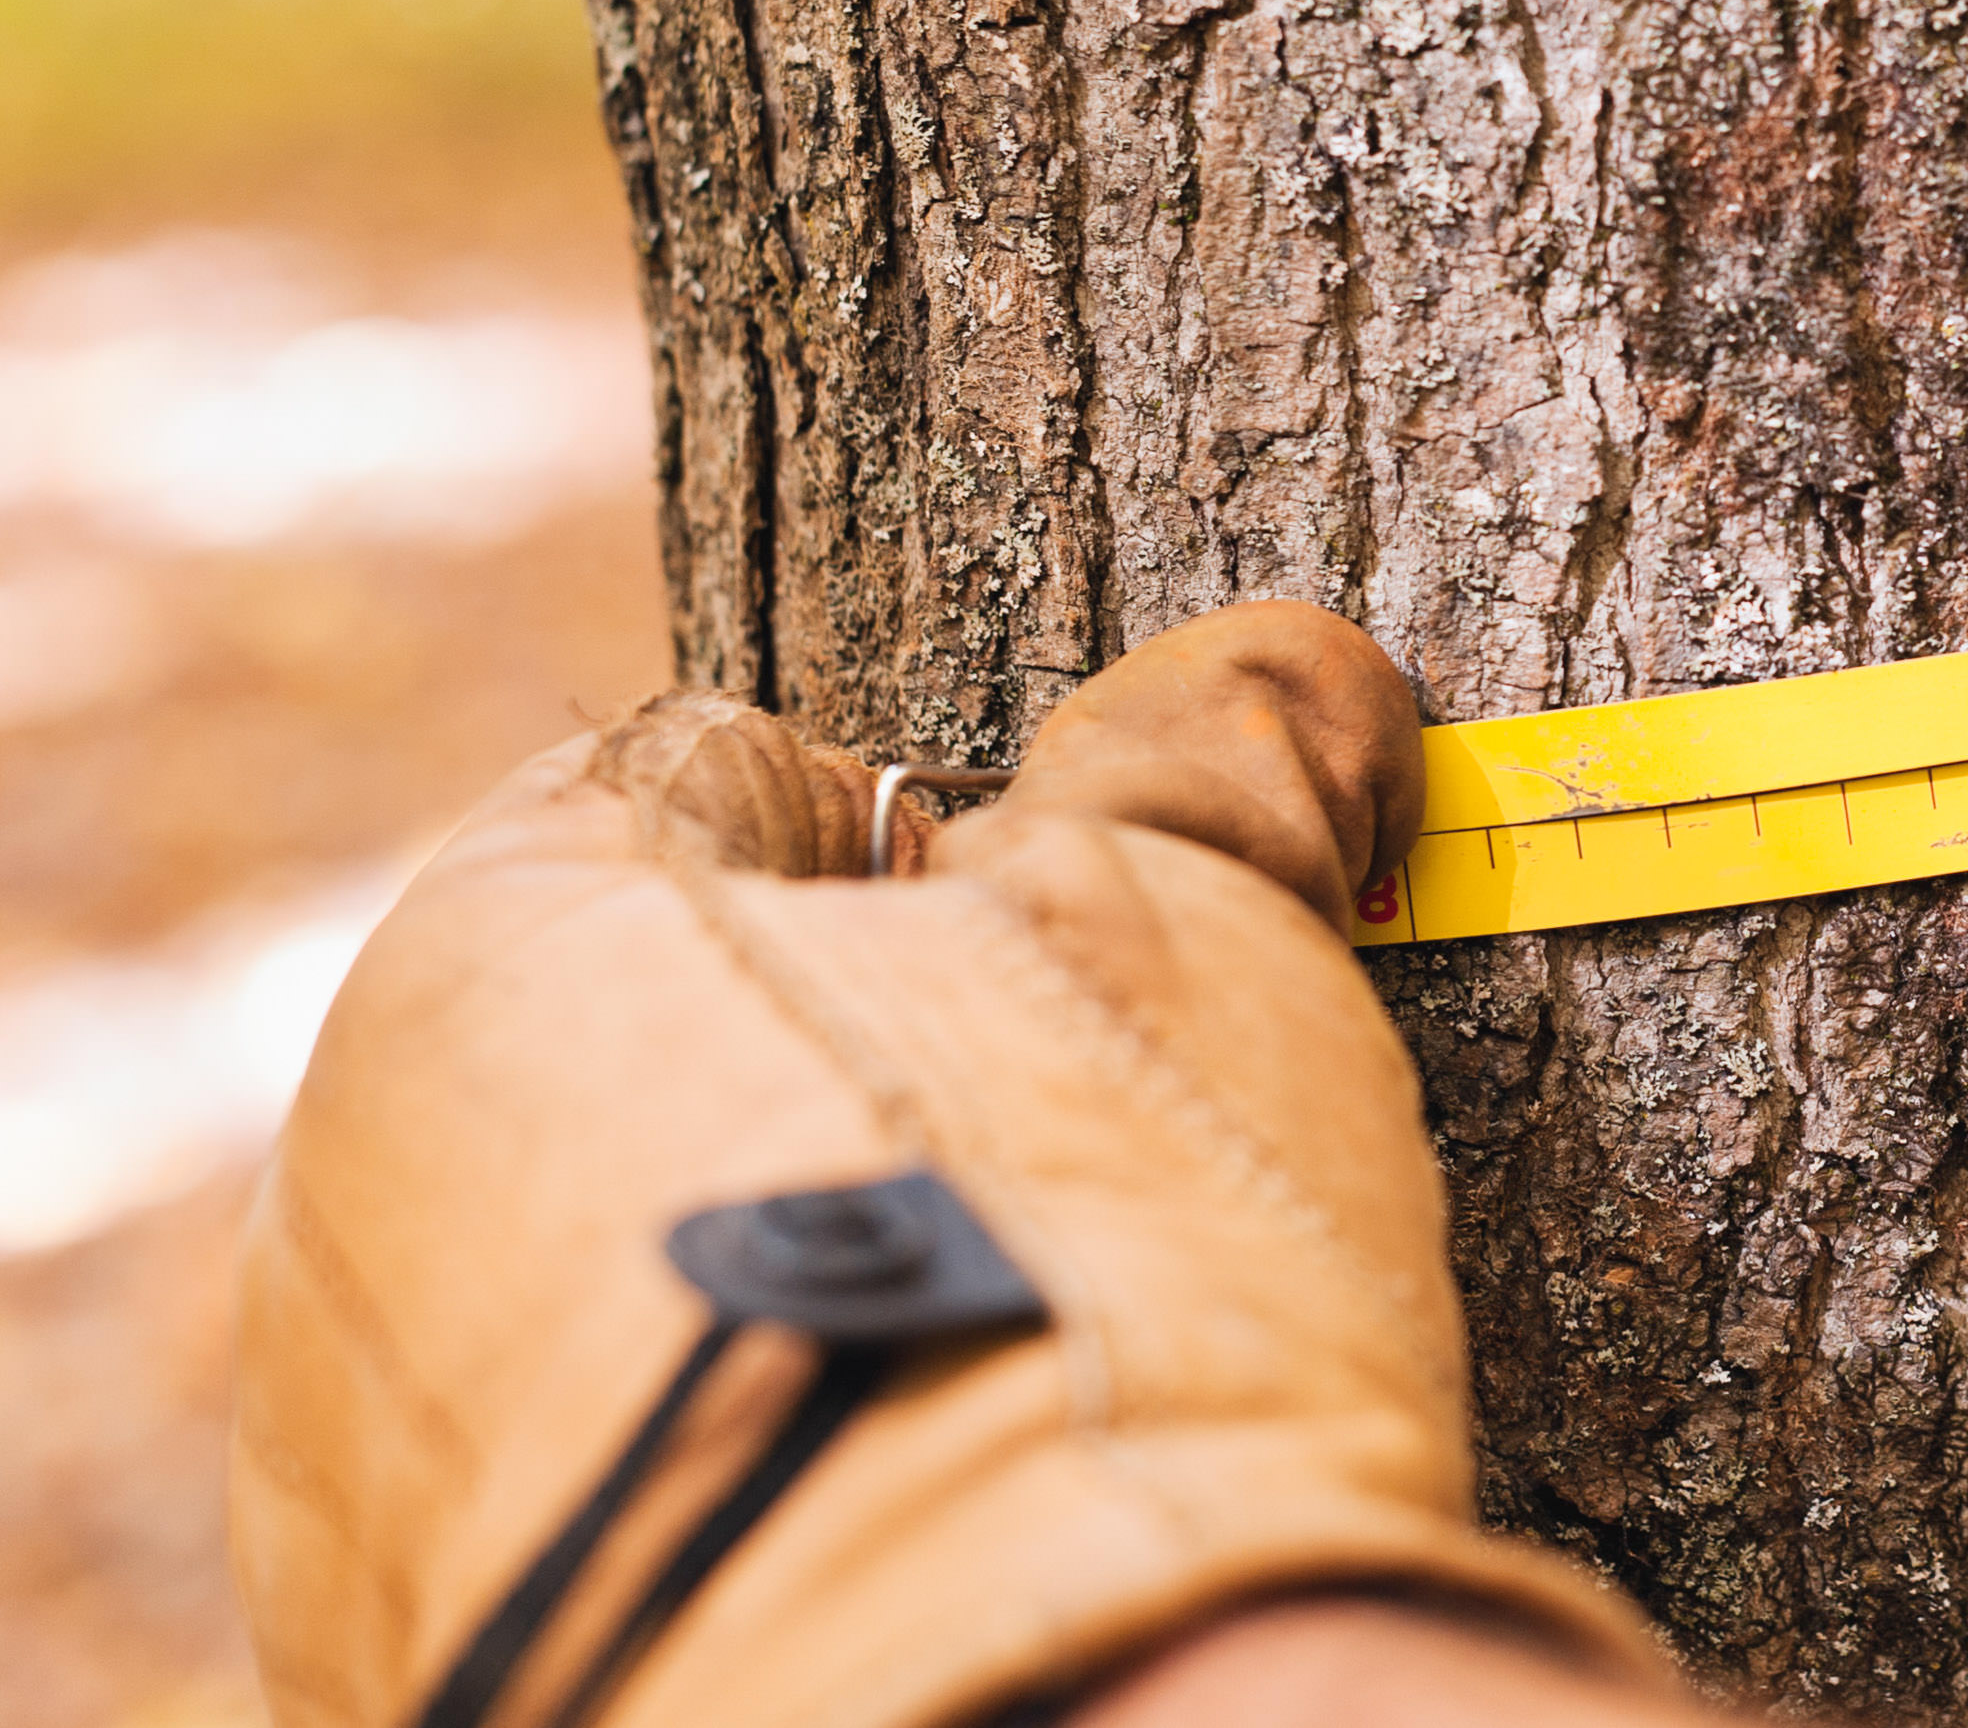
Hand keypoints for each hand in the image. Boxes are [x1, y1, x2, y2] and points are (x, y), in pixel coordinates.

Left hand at [232, 604, 1678, 1727]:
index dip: (944, 846)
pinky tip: (913, 1516)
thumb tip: (1284, 670)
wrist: (1021, 1720)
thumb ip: (1204, 765)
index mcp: (498, 940)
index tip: (1072, 961)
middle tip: (1066, 1187)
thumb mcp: (1191, 932)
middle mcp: (358, 1195)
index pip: (727, 779)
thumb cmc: (1083, 1259)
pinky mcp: (445, 1667)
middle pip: (668, 1042)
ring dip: (798, 1289)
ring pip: (639, 1282)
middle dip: (864, 1084)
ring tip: (1000, 1379)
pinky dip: (752, 1484)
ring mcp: (377, 1465)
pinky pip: (628, 1496)